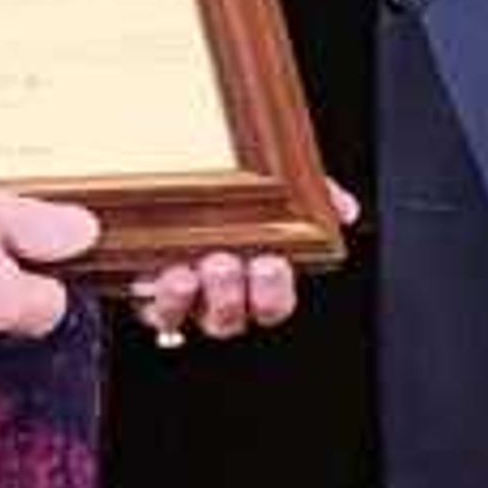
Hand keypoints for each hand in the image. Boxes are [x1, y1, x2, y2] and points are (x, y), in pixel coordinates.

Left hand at [129, 181, 358, 354]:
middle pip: (231, 318)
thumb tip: (342, 208)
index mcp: (257, 277)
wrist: (170, 169)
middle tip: (225, 263)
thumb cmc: (233, 188)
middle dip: (231, 296)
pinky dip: (159, 297)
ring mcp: (183, 297)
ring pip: (187, 317)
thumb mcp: (280, 183)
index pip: (274, 303)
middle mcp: (221, 294)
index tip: (271, 262)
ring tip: (185, 270)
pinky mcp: (146, 292)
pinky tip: (158, 273)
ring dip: (188, 298)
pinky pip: (152, 310)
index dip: (273, 292)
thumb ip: (315, 193)